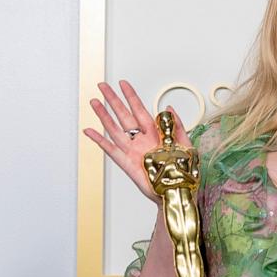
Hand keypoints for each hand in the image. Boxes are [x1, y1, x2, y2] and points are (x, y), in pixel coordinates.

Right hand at [83, 80, 190, 202]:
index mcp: (155, 134)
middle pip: (124, 116)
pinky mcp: (127, 164)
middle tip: (103, 86)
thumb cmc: (183, 172)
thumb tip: (169, 107)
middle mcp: (141, 140)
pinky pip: (111, 150)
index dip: (131, 97)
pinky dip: (100, 140)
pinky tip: (90, 131)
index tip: (123, 84)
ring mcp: (133, 151)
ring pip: (115, 129)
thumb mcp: (186, 145)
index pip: (140, 110)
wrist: (177, 192)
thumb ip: (177, 126)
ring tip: (94, 102)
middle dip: (113, 100)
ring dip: (104, 116)